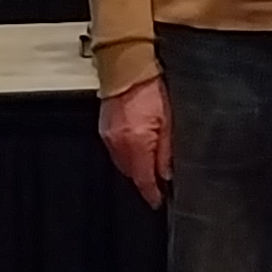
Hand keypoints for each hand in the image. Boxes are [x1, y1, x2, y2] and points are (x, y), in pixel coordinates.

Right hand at [99, 75, 173, 206]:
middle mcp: (119, 143)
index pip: (143, 179)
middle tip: (159, 183)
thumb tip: (166, 174)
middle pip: (132, 174)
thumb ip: (166, 152)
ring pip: (123, 165)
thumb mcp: (169, 122)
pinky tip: (137, 149)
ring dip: (136, 168)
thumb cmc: (150, 89)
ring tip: (150, 165)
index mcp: (137, 142)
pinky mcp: (103, 131)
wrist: (127, 69)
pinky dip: (127, 155)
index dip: (151, 194)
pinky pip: (115, 152)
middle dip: (145, 180)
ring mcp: (108, 138)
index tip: (157, 202)